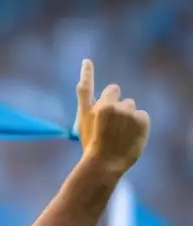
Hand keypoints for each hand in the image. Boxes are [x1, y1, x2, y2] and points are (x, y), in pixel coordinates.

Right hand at [74, 59, 149, 175]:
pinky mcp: (142, 119)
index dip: (87, 73)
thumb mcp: (83, 125)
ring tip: (120, 133)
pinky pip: (142, 115)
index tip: (86, 62)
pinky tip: (131, 135)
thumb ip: (86, 104)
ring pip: (130, 106)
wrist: (105, 163)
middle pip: (116, 94)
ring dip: (127, 115)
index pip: (88, 86)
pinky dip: (139, 124)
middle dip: (116, 103)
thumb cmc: (91, 145)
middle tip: (112, 122)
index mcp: (94, 107)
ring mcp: (128, 112)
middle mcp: (111, 106)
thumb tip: (86, 86)